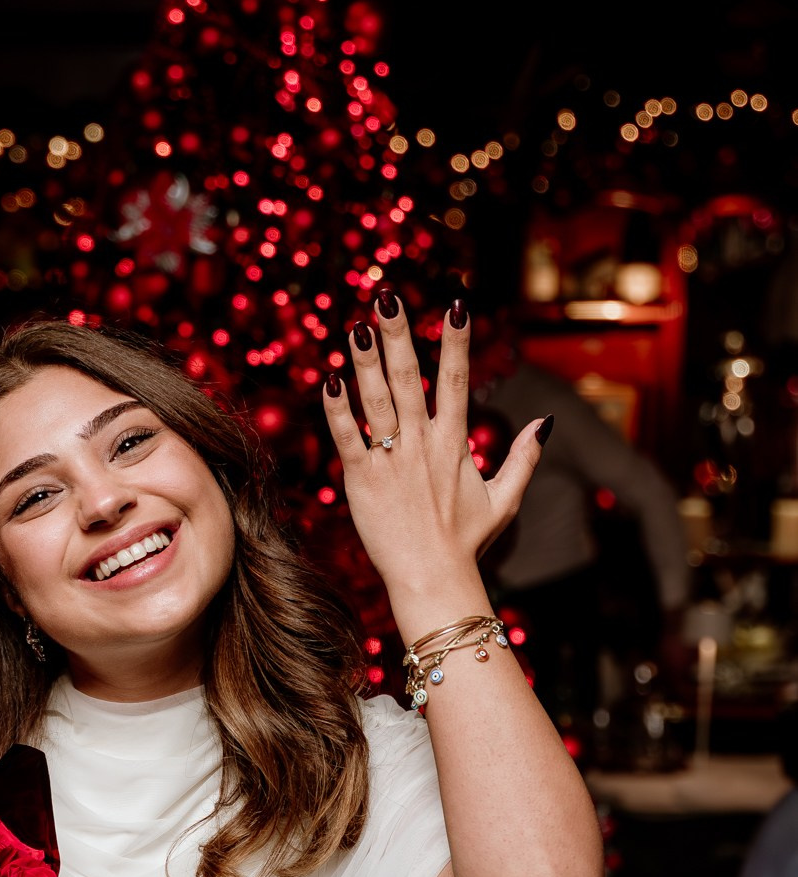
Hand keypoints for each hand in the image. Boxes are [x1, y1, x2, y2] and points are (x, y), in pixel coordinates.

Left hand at [323, 295, 547, 604]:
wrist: (433, 579)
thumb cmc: (466, 543)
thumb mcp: (505, 499)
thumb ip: (525, 457)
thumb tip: (548, 423)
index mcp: (454, 443)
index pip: (456, 380)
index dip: (456, 341)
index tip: (457, 304)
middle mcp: (423, 445)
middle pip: (410, 378)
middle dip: (400, 335)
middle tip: (388, 296)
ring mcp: (391, 461)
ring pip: (377, 401)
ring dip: (366, 361)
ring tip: (358, 325)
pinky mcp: (362, 481)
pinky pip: (348, 437)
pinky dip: (338, 409)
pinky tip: (330, 380)